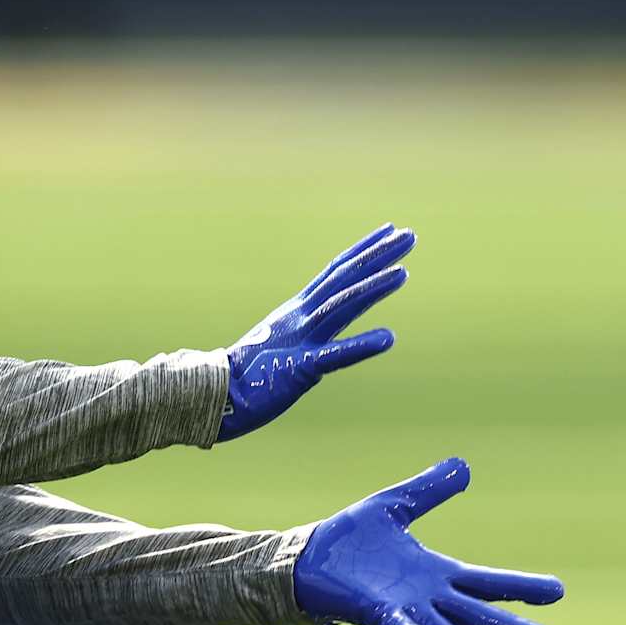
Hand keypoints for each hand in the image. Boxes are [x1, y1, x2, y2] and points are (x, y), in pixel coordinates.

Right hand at [218, 223, 413, 441]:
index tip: (389, 231)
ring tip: (403, 272)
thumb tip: (323, 325)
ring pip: (342, 306)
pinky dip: (362, 345)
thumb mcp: (281, 341)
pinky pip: (335, 355)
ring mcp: (301, 339)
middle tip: (409, 236)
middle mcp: (301, 316)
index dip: (364, 250)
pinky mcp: (300, 368)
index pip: (336, 272)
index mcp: (297, 309)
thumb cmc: (248, 373)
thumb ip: (304, 330)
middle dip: (379, 256)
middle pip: (345, 279)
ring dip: (374, 288)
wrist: (216, 393)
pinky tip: (388, 338)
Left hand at [293, 457, 563, 624]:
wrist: (306, 556)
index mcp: (435, 573)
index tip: (557, 591)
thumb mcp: (395, 505)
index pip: (486, 581)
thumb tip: (464, 466)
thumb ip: (428, 490)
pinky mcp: (377, 614)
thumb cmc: (348, 539)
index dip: (520, 587)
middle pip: (478, 614)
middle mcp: (426, 598)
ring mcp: (404, 610)